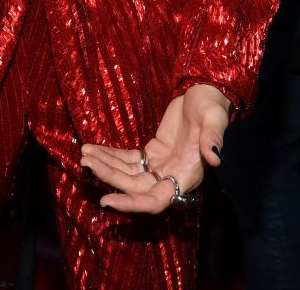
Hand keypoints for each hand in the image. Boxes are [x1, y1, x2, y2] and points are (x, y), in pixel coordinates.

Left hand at [81, 84, 229, 213]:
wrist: (205, 95)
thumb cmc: (212, 107)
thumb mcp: (214, 118)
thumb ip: (213, 137)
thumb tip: (215, 157)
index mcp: (187, 174)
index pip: (156, 200)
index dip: (132, 204)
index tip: (107, 201)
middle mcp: (171, 175)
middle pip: (134, 187)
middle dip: (109, 176)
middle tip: (86, 161)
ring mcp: (160, 165)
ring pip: (127, 174)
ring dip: (105, 165)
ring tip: (84, 153)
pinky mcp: (152, 153)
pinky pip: (127, 159)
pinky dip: (110, 155)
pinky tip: (93, 149)